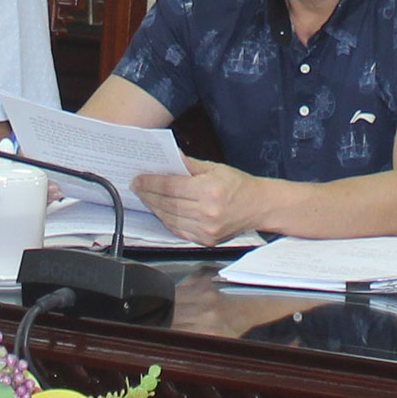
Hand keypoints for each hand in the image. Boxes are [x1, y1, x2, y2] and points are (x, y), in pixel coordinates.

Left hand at [133, 159, 265, 245]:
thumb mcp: (215, 168)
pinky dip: (166, 220)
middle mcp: (207, 212)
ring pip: (170, 219)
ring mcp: (206, 229)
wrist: (260, 207)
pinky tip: (160, 211)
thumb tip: (167, 157)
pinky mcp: (206, 240)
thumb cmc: (239, 185)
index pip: (171, 187)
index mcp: (209, 190)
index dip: (151, 183)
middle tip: (136, 187)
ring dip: (154, 208)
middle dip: (148, 194)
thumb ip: (188, 164)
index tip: (138, 179)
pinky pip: (178, 231)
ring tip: (145, 198)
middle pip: (168, 204)